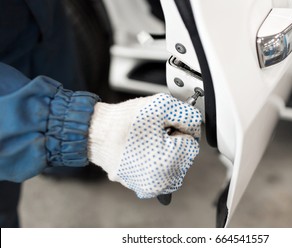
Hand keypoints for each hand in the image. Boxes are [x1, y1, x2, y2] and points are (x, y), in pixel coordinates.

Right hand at [87, 93, 201, 197]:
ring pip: (173, 165)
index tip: (163, 126)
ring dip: (165, 153)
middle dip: (173, 142)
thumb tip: (195, 125)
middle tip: (153, 133)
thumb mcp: (162, 106)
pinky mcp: (139, 187)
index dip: (178, 129)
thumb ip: (187, 114)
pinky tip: (141, 152)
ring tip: (145, 143)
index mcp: (170, 162)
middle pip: (184, 156)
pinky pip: (158, 172)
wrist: (94, 133)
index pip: (192, 142)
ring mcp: (149, 187)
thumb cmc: (124, 121)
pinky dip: (154, 161)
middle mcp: (161, 181)